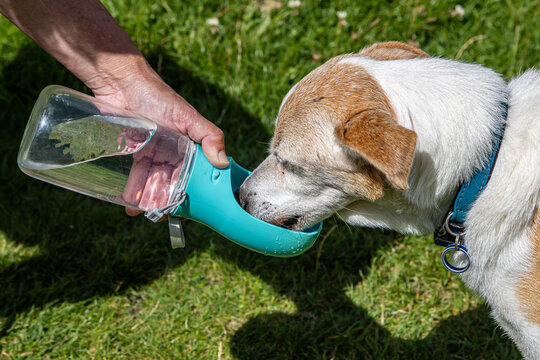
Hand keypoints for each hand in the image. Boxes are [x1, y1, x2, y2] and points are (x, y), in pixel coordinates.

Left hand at [89, 58, 228, 215]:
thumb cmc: (157, 96)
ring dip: (150, 198)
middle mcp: (174, 152)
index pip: (197, 174)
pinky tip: (129, 203)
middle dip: (170, 199)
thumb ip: (208, 136)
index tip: (193, 207)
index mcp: (191, 147)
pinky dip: (134, 190)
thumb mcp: (187, 116)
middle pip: (174, 182)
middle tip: (162, 214)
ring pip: (154, 182)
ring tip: (143, 211)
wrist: (121, 82)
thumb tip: (222, 162)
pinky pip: (136, 176)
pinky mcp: (134, 153)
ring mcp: (153, 154)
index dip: (196, 191)